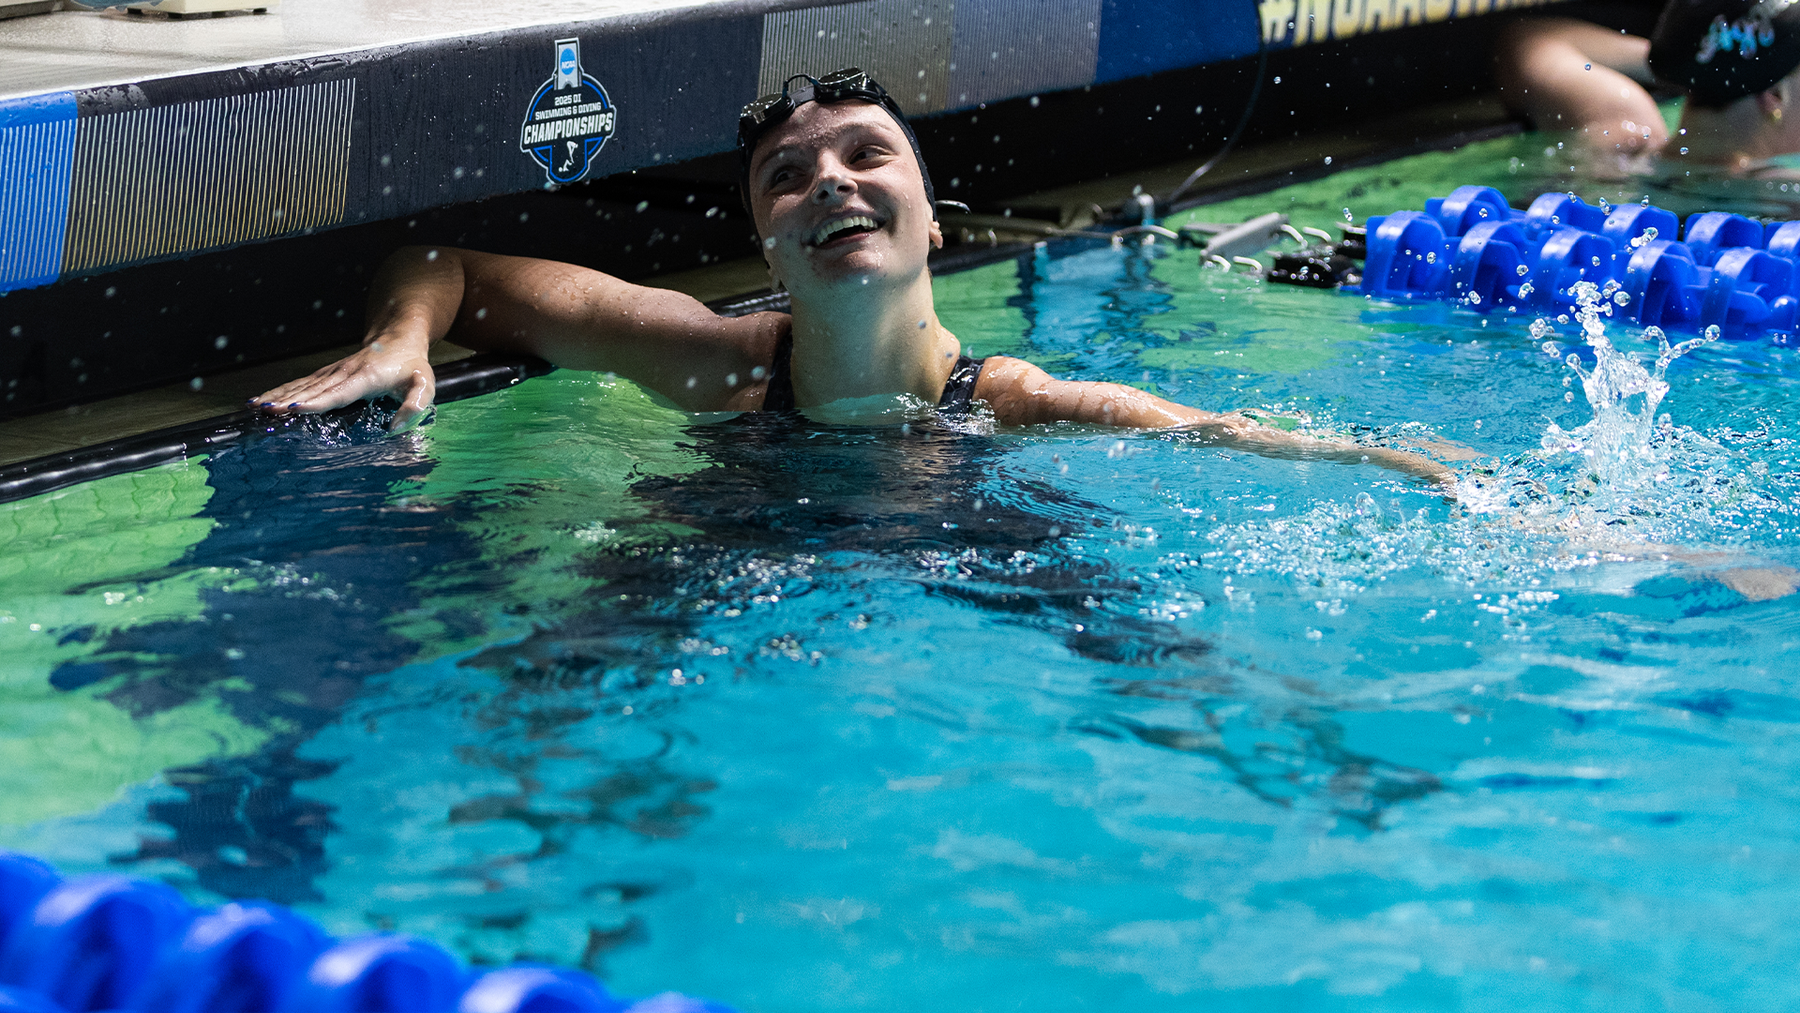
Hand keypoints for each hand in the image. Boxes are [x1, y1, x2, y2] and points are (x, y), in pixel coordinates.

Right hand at [250, 336, 435, 431]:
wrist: (399, 336)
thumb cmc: (412, 365)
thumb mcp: (424, 384)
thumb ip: (415, 404)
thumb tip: (398, 427)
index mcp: (366, 378)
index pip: (339, 392)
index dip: (317, 401)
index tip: (296, 409)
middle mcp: (344, 373)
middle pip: (313, 389)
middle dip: (288, 400)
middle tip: (266, 412)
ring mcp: (333, 372)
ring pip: (302, 385)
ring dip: (279, 395)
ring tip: (257, 406)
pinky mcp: (328, 373)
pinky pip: (302, 383)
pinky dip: (282, 391)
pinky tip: (265, 399)